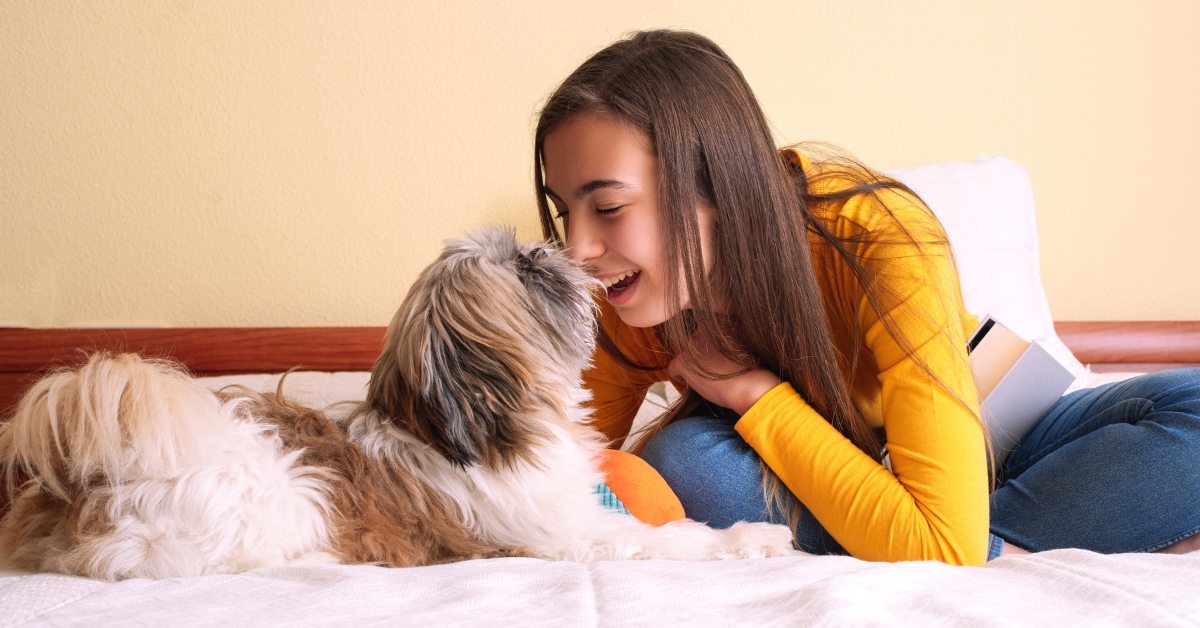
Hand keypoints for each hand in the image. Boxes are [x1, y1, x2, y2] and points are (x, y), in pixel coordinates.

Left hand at [667, 332, 781, 415]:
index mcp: (719, 318)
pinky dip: (680, 377)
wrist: (752, 384)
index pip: (705, 328)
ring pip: (685, 353)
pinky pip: (673, 368)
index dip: (710, 344)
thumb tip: (716, 346)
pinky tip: (693, 383)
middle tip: (715, 367)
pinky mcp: (683, 361)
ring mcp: (692, 343)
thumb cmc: (752, 367)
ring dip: (692, 364)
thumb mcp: (744, 340)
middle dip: (700, 353)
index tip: (719, 356)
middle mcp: (703, 326)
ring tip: (709, 376)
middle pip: (694, 341)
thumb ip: (728, 335)